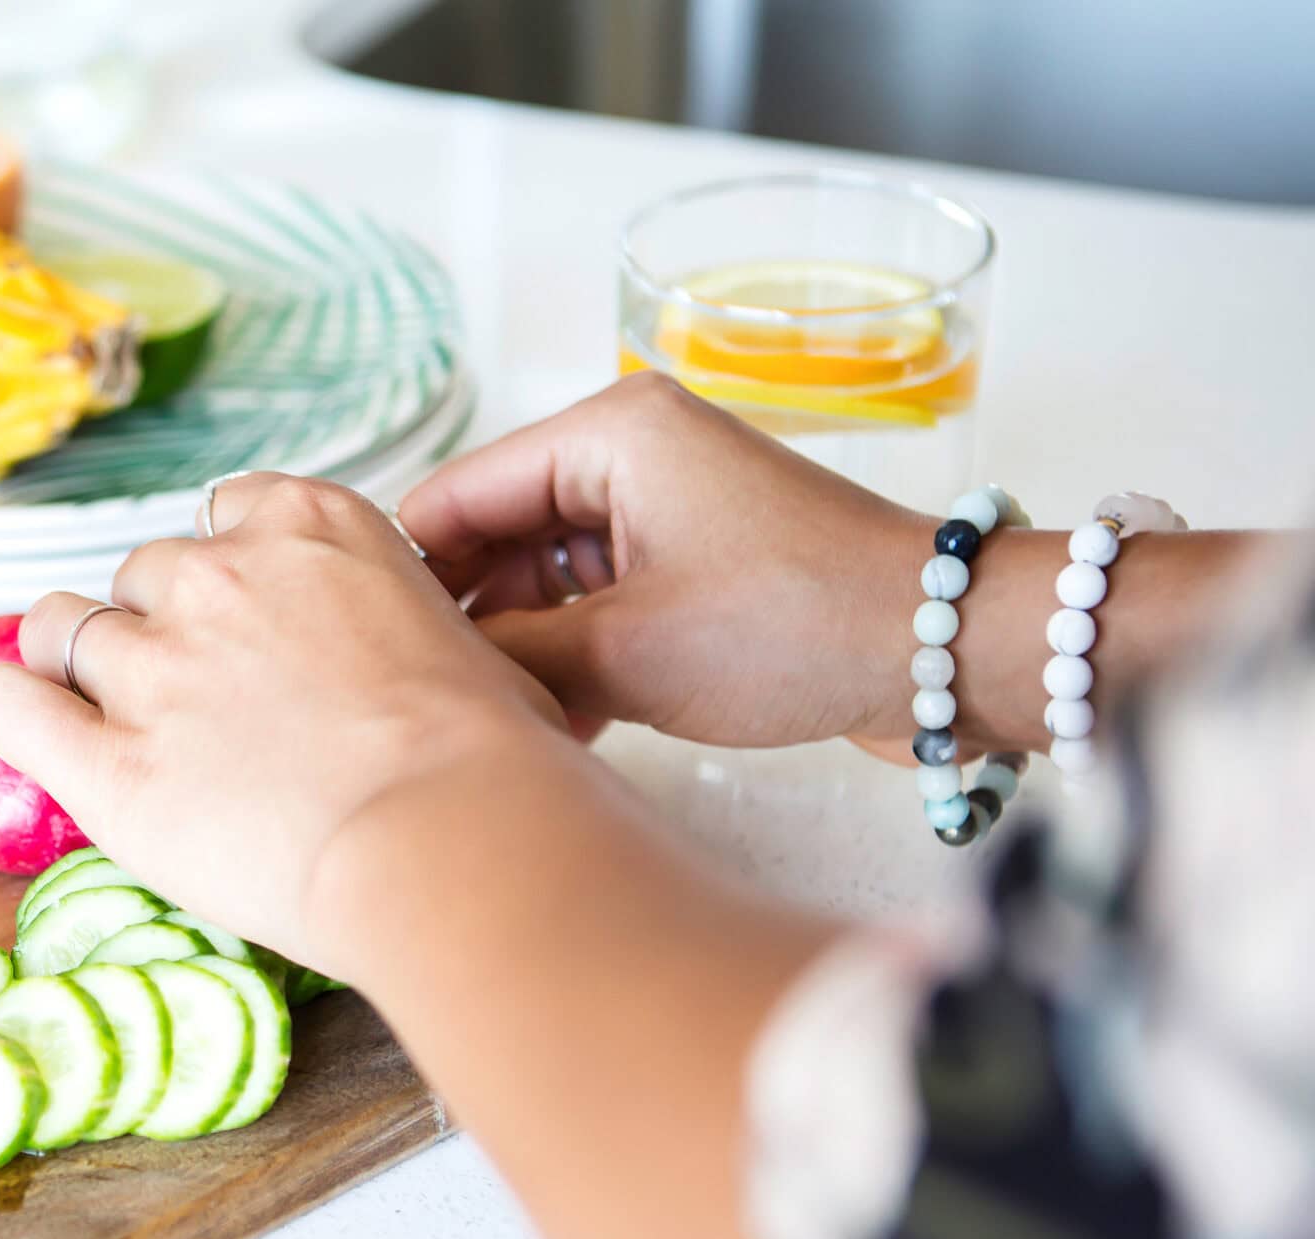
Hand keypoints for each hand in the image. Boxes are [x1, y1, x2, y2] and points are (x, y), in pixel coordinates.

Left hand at [0, 475, 569, 969]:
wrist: (452, 841)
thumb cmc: (490, 765)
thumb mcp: (467, 647)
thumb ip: (399, 628)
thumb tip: (406, 671)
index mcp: (311, 527)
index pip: (224, 515)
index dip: (225, 577)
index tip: (242, 627)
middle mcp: (218, 577)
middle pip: (141, 576)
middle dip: (159, 631)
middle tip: (198, 706)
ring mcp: (152, 665)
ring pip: (61, 629)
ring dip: (79, 670)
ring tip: (113, 726)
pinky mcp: (106, 760)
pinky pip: (9, 705)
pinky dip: (12, 714)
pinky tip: (32, 737)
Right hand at [399, 371, 925, 749]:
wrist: (943, 651)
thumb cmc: (797, 627)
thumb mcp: (625, 652)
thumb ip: (509, 656)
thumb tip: (429, 675)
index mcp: (607, 431)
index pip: (456, 494)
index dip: (412, 576)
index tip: (377, 657)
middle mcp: (632, 449)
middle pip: (496, 533)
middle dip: (468, 618)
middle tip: (432, 704)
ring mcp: (667, 504)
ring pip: (544, 575)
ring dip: (522, 649)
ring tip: (497, 723)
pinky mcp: (697, 558)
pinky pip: (598, 598)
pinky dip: (573, 654)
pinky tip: (557, 725)